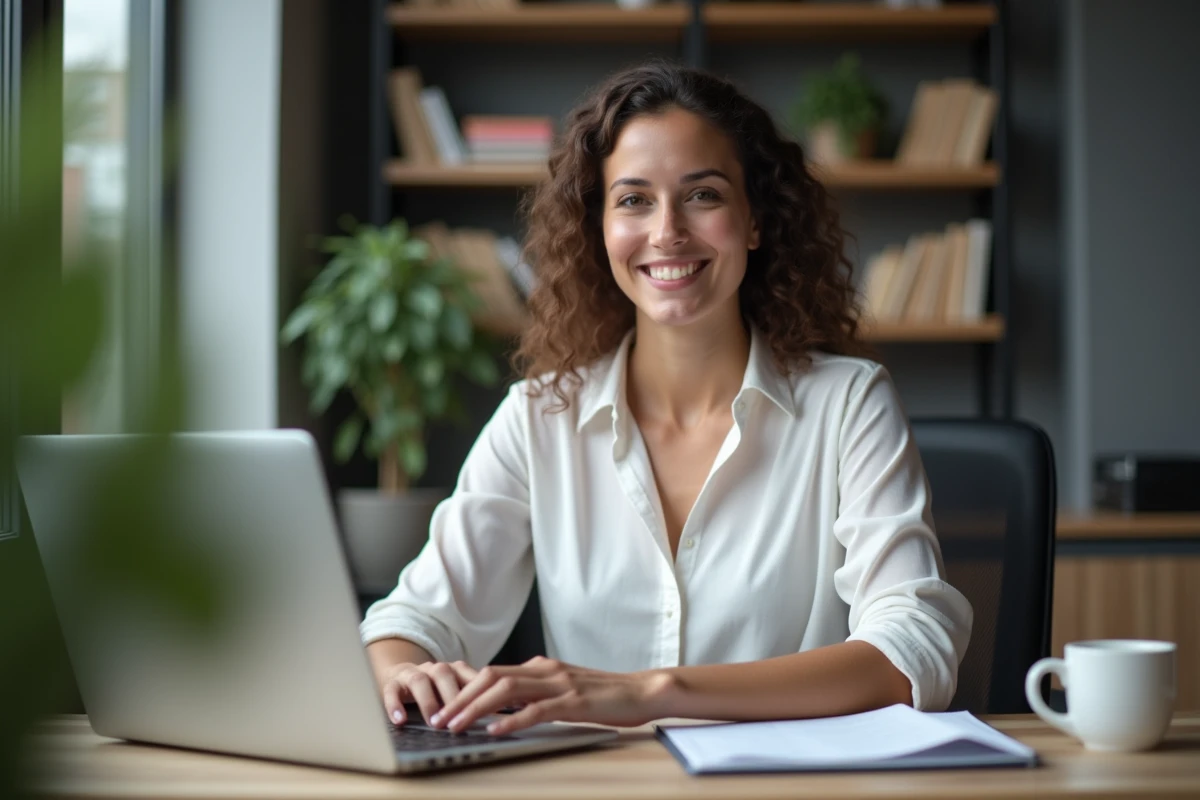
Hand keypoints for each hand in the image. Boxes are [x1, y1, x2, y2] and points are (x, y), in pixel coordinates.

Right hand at [379, 661, 479, 725]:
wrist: (401, 675)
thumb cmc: (436, 689)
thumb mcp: (455, 690)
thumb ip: (473, 699)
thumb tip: (500, 718)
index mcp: (454, 670)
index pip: (467, 676)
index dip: (478, 693)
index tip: (489, 712)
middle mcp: (433, 669)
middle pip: (444, 674)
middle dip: (451, 697)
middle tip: (458, 720)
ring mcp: (412, 674)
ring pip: (419, 681)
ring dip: (428, 702)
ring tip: (433, 723)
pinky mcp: (392, 683)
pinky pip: (392, 691)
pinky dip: (395, 705)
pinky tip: (399, 721)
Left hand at [428, 656, 674, 734]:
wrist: (642, 691)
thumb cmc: (604, 695)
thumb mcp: (564, 689)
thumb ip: (538, 692)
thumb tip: (505, 707)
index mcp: (541, 666)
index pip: (492, 673)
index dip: (464, 689)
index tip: (444, 706)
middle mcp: (545, 670)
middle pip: (491, 678)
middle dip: (461, 698)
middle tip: (439, 718)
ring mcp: (559, 683)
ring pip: (506, 691)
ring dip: (476, 709)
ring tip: (456, 725)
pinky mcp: (574, 701)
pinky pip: (536, 710)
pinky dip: (511, 721)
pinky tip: (495, 731)